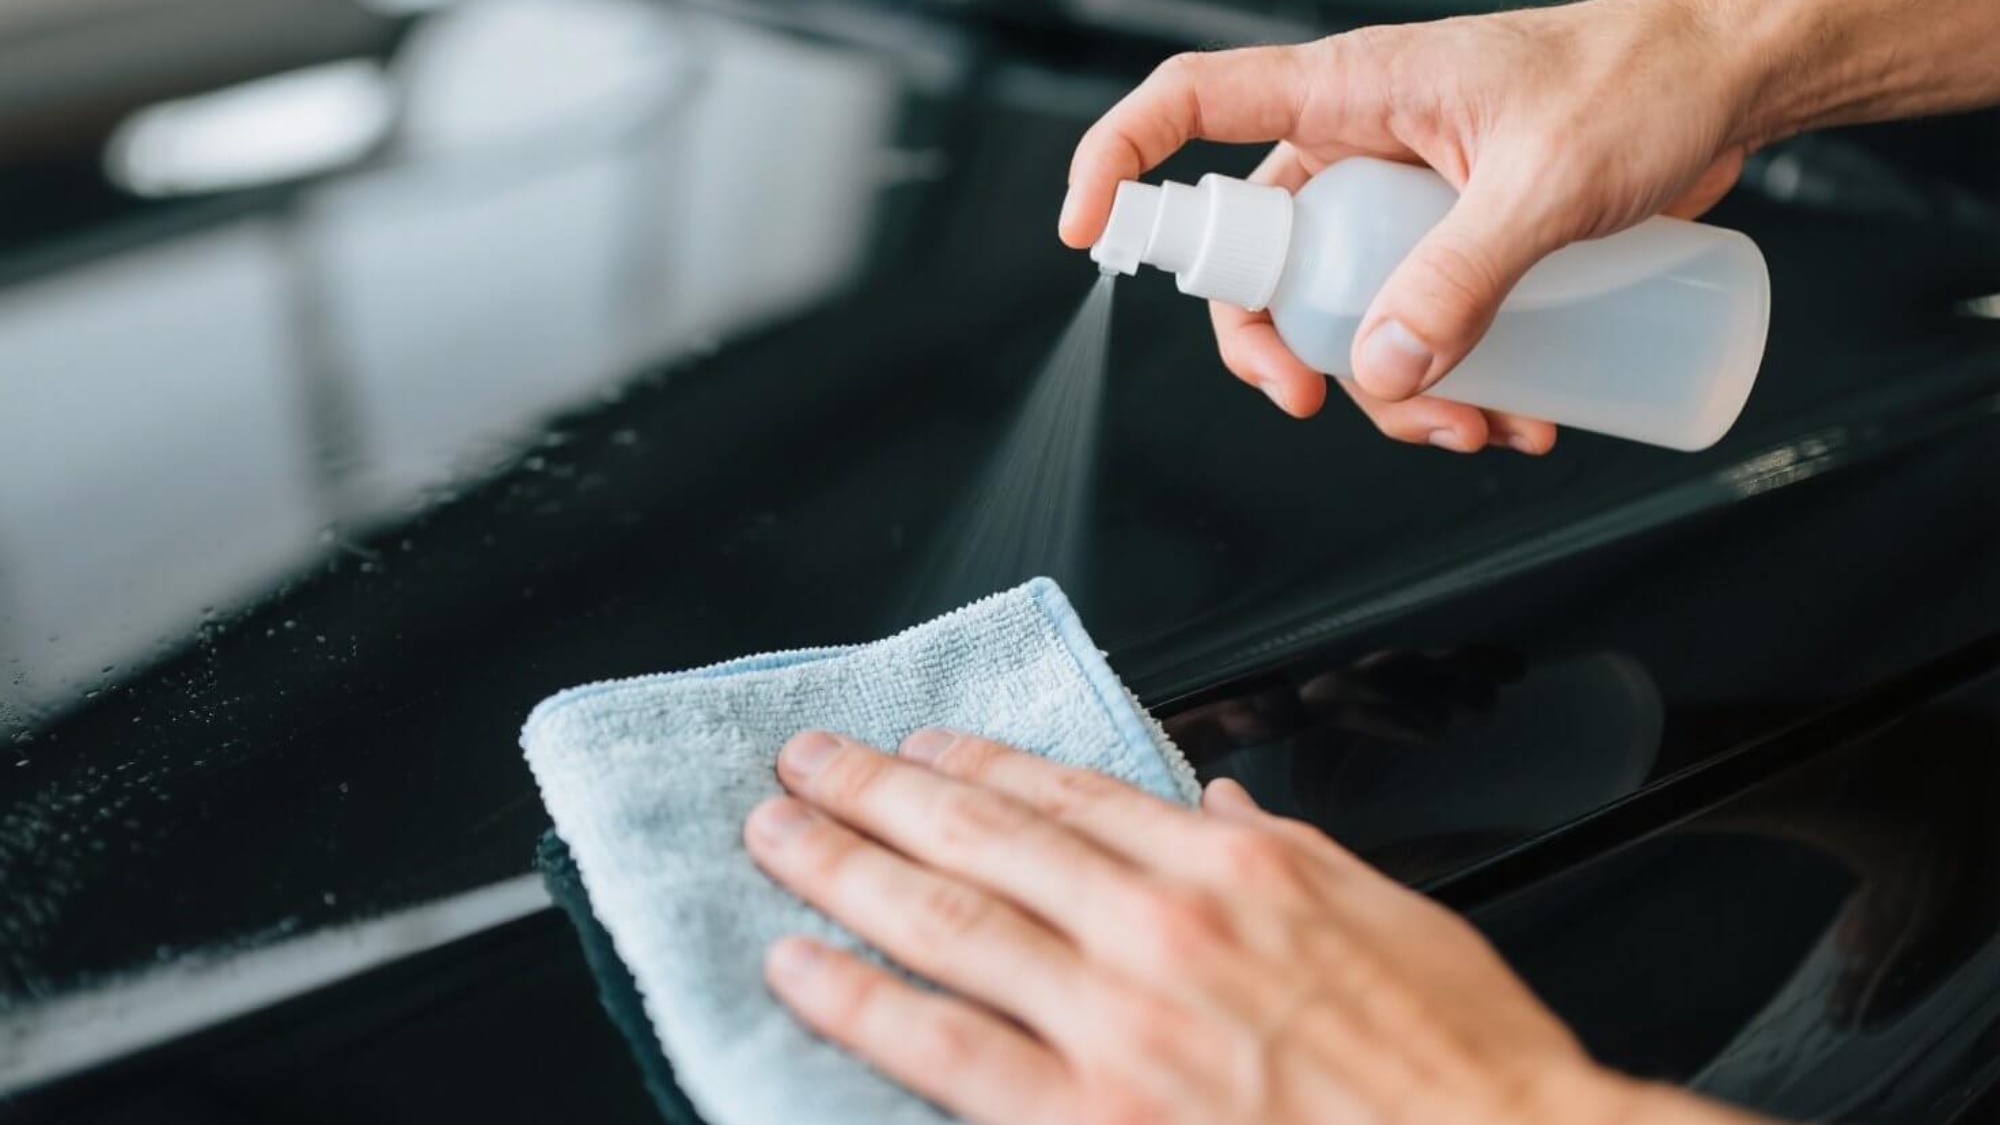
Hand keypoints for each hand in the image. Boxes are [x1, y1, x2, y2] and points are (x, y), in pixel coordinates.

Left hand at [742, 728, 1757, 1124]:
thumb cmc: (1458, 1056)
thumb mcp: (1389, 909)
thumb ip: (1285, 850)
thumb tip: (1218, 804)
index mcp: (1235, 867)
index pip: (1071, 791)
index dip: (979, 764)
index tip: (920, 745)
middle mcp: (1160, 929)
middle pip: (985, 837)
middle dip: (880, 792)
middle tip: (807, 763)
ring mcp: (1117, 1024)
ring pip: (947, 922)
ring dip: (845, 870)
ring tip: (776, 838)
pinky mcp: (1090, 1116)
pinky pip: (948, 1051)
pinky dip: (865, 1004)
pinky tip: (803, 971)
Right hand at [1058, 0, 1756, 452]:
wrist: (1734, 79)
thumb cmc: (1647, 80)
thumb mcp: (1549, 181)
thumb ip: (1463, 274)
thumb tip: (1383, 368)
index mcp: (1354, 93)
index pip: (1191, 105)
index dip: (1120, 163)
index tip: (1086, 236)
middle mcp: (1363, 145)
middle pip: (1260, 253)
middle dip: (1283, 345)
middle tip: (1325, 403)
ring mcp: (1409, 197)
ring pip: (1344, 308)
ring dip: (1391, 388)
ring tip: (1477, 427)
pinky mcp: (1460, 238)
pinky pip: (1416, 320)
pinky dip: (1449, 381)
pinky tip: (1519, 414)